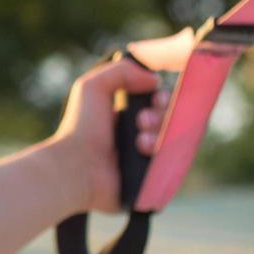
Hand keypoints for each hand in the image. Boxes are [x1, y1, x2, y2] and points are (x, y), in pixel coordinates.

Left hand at [51, 56, 170, 214]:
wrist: (77, 166)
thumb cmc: (81, 127)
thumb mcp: (92, 87)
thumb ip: (121, 72)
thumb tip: (155, 80)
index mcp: (127, 117)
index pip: (159, 105)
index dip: (162, 100)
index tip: (156, 99)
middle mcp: (139, 138)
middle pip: (170, 122)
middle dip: (160, 117)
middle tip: (141, 121)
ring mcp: (148, 160)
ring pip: (174, 143)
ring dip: (159, 135)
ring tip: (139, 141)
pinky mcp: (154, 181)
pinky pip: (175, 166)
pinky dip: (163, 155)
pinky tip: (144, 152)